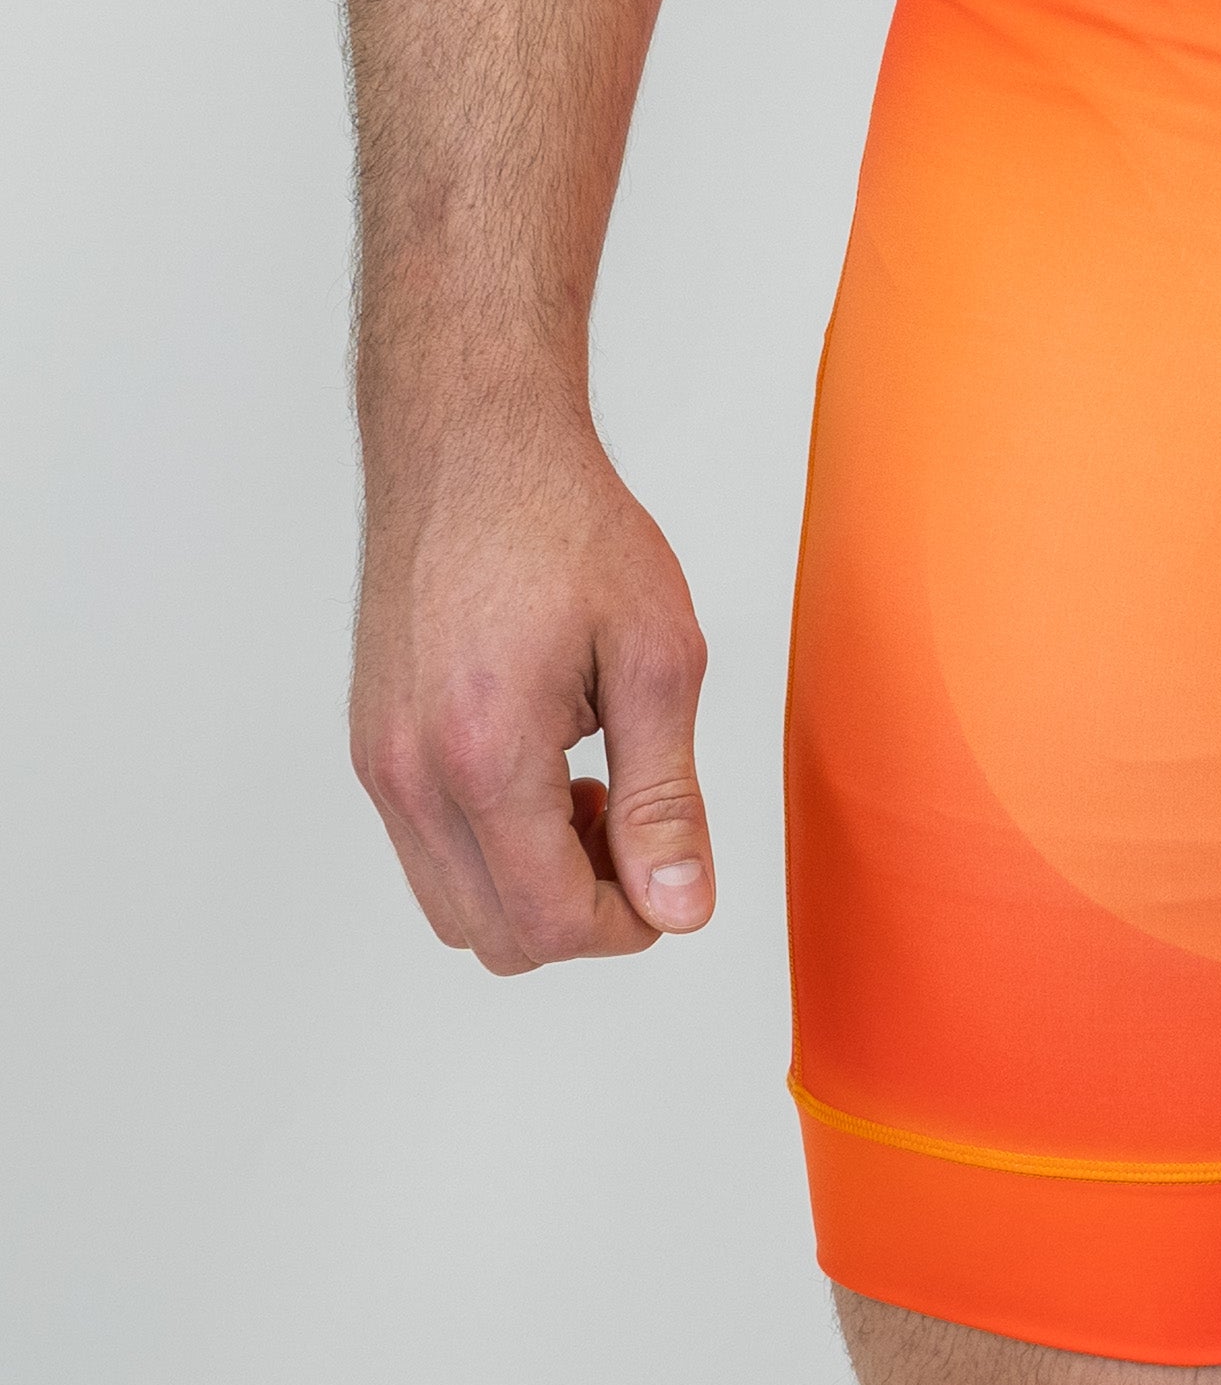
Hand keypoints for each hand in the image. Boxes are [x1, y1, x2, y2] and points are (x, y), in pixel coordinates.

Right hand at [351, 413, 713, 972]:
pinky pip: (430, 853)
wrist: (471, 448)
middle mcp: (411, 774)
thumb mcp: (658, 659)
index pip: (553, 923)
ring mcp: (380, 764)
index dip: (632, 924)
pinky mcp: (373, 747)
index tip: (677, 875)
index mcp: (484, 756)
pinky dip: (495, 851)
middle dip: (586, 911)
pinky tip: (550, 775)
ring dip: (537, 885)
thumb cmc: (565, 527)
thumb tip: (681, 907)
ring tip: (595, 794)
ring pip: (457, 908)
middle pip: (499, 936)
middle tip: (641, 825)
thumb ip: (667, 798)